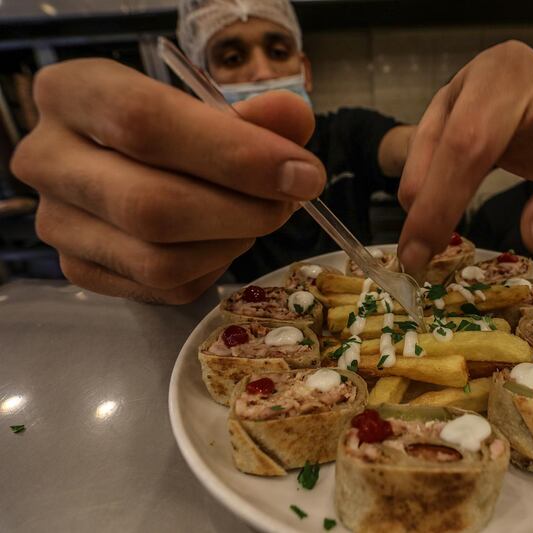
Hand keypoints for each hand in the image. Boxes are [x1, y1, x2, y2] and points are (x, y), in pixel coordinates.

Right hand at [11, 59, 324, 303]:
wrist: (123, 162)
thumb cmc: (173, 127)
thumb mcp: (208, 105)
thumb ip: (256, 115)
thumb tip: (293, 121)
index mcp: (73, 93)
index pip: (144, 123)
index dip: (234, 154)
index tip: (301, 174)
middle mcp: (47, 158)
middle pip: (152, 205)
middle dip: (243, 211)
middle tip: (288, 203)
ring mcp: (57, 222)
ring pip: (159, 260)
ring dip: (231, 245)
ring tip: (256, 218)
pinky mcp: (78, 269)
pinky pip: (162, 288)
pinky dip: (211, 268)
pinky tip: (220, 240)